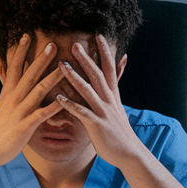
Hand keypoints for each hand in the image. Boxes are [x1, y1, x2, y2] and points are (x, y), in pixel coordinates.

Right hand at [0, 33, 65, 167]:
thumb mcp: (0, 100)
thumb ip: (4, 80)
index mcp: (8, 91)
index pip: (14, 66)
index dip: (20, 50)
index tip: (27, 34)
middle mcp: (13, 98)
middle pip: (29, 74)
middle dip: (41, 59)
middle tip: (53, 43)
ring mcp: (19, 112)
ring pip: (38, 91)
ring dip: (53, 77)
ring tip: (66, 67)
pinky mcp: (25, 126)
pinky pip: (42, 114)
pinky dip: (54, 107)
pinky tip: (65, 100)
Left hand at [55, 35, 144, 168]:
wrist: (128, 152)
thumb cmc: (119, 129)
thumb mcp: (119, 103)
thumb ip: (115, 82)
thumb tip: (124, 60)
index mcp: (113, 94)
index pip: (110, 68)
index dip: (105, 51)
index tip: (98, 34)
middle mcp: (109, 100)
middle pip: (98, 75)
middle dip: (87, 59)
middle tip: (75, 44)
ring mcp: (103, 112)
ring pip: (88, 91)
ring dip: (74, 77)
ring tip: (61, 65)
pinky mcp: (97, 125)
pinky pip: (82, 113)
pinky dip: (70, 104)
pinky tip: (58, 98)